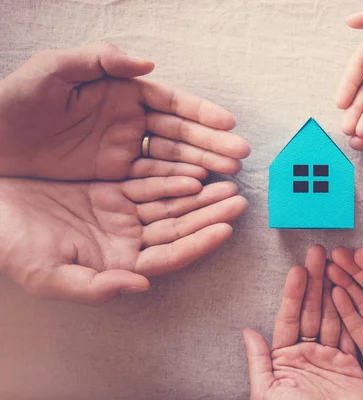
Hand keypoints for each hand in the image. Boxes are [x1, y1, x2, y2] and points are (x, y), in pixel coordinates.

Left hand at [0, 42, 250, 179]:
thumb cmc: (17, 100)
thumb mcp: (54, 69)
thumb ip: (101, 59)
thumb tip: (148, 63)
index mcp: (121, 92)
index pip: (170, 102)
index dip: (200, 113)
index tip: (228, 124)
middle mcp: (129, 121)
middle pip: (178, 133)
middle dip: (211, 143)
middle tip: (241, 155)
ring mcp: (123, 150)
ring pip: (170, 158)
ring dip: (201, 165)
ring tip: (229, 175)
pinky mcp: (113, 176)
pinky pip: (150, 180)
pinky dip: (174, 184)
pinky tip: (197, 188)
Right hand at [0, 177, 246, 304]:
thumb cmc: (11, 245)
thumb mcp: (45, 273)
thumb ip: (93, 287)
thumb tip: (139, 286)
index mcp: (117, 264)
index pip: (169, 257)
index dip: (198, 244)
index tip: (226, 230)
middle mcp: (126, 240)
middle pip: (179, 228)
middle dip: (210, 215)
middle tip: (240, 200)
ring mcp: (122, 214)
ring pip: (171, 204)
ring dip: (200, 195)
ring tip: (229, 182)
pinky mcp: (114, 189)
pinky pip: (151, 181)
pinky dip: (173, 176)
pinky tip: (195, 169)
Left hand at [243, 245, 362, 399]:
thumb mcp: (267, 395)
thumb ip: (260, 363)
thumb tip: (247, 331)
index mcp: (285, 359)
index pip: (289, 318)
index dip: (294, 293)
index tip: (297, 269)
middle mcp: (308, 354)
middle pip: (312, 310)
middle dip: (315, 281)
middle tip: (319, 251)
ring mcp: (331, 359)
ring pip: (332, 316)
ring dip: (334, 289)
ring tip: (336, 262)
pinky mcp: (352, 367)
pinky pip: (351, 335)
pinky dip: (352, 314)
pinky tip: (350, 292)